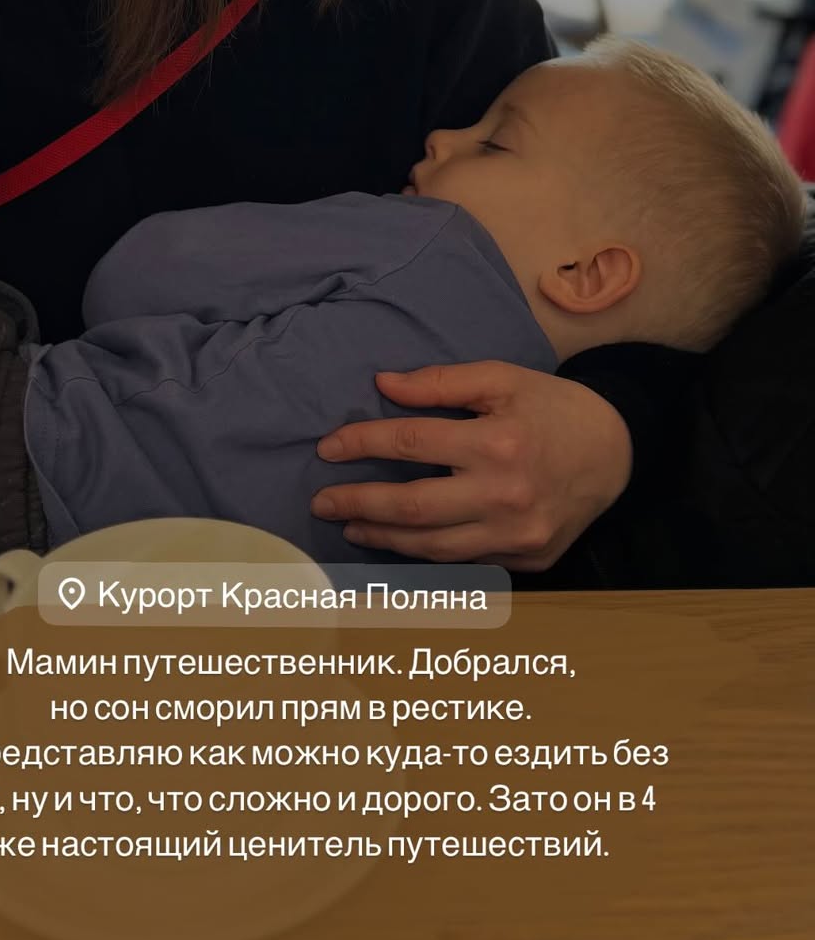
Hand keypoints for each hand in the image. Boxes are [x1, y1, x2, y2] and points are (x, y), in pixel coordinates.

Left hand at [310, 363, 632, 570]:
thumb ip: (439, 383)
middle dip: (359, 504)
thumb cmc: (552, 408)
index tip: (328, 448)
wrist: (617, 452)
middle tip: (322, 503)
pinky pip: (464, 561)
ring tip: (352, 527)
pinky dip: (426, 553)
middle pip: (413, 507)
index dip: (363, 443)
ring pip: (433, 547)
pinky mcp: (528, 560)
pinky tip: (401, 542)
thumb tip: (382, 385)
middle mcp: (504, 496)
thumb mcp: (501, 378)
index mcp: (496, 443)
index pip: (411, 443)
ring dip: (384, 539)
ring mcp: (517, 535)